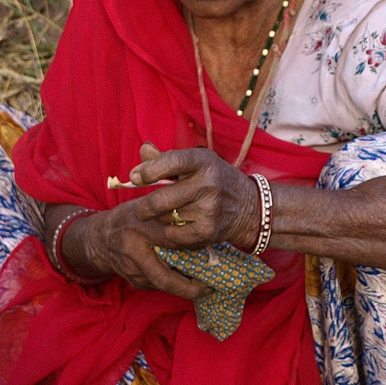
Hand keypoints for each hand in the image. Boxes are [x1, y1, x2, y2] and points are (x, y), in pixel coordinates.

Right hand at [59, 202, 206, 299]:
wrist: (98, 239)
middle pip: (165, 277)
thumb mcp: (147, 209)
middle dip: (190, 287)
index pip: (172, 240)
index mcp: (140, 228)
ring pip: (163, 285)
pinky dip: (173, 284)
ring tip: (204, 286)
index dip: (194, 250)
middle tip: (210, 287)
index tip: (213, 254)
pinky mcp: (133, 282)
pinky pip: (158, 286)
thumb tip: (201, 225)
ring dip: (184, 288)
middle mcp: (134, 250)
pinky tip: (186, 281)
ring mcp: (131, 270)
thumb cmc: (128, 219)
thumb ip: (168, 215)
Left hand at [127, 143, 261, 251]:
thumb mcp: (197, 163)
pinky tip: (178, 226)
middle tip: (141, 210)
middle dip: (145, 206)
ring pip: (166, 217)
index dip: (149, 170)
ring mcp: (210, 208)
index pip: (172, 161)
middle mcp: (208, 183)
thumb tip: (143, 149)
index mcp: (203, 161)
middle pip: (162, 199)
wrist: (250, 208)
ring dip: (162, 218)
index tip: (135, 177)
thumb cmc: (215, 180)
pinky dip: (171, 233)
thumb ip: (166, 158)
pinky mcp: (209, 230)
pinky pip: (174, 235)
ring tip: (171, 214)